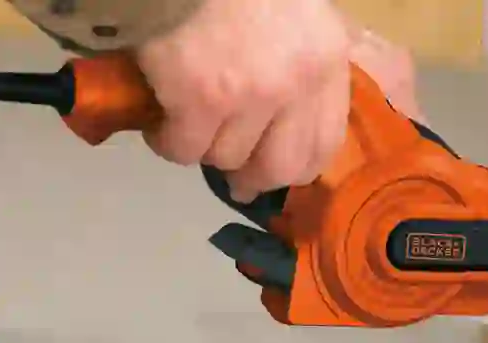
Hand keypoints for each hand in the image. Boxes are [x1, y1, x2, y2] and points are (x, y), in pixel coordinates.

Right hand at [136, 0, 422, 202]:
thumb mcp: (298, 13)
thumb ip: (302, 60)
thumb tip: (282, 116)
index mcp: (327, 59)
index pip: (326, 140)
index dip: (299, 167)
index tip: (277, 174)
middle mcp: (298, 84)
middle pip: (282, 165)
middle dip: (255, 178)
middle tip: (236, 180)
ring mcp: (251, 94)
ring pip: (228, 157)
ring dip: (205, 149)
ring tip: (188, 126)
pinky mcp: (200, 97)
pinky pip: (185, 148)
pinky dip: (168, 143)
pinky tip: (160, 126)